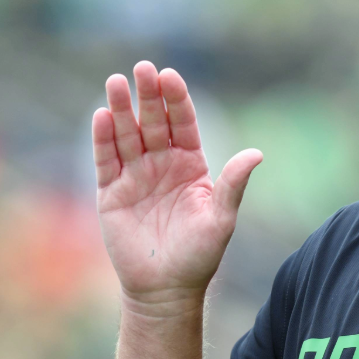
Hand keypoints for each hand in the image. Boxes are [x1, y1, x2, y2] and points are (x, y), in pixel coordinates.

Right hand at [93, 61, 261, 313]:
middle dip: (148, 96)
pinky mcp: (111, 193)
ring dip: (121, 108)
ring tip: (116, 81)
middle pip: (153, 122)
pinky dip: (102, 139)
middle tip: (142, 68)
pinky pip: (106, 160)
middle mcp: (162, 164)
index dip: (177, 100)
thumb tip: (257, 153)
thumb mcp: (221, 219)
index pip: (183, 124)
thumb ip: (233, 184)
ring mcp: (135, 177)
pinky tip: (102, 115)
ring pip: (126, 135)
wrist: (166, 290)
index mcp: (191, 165)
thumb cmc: (199, 256)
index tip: (171, 76)